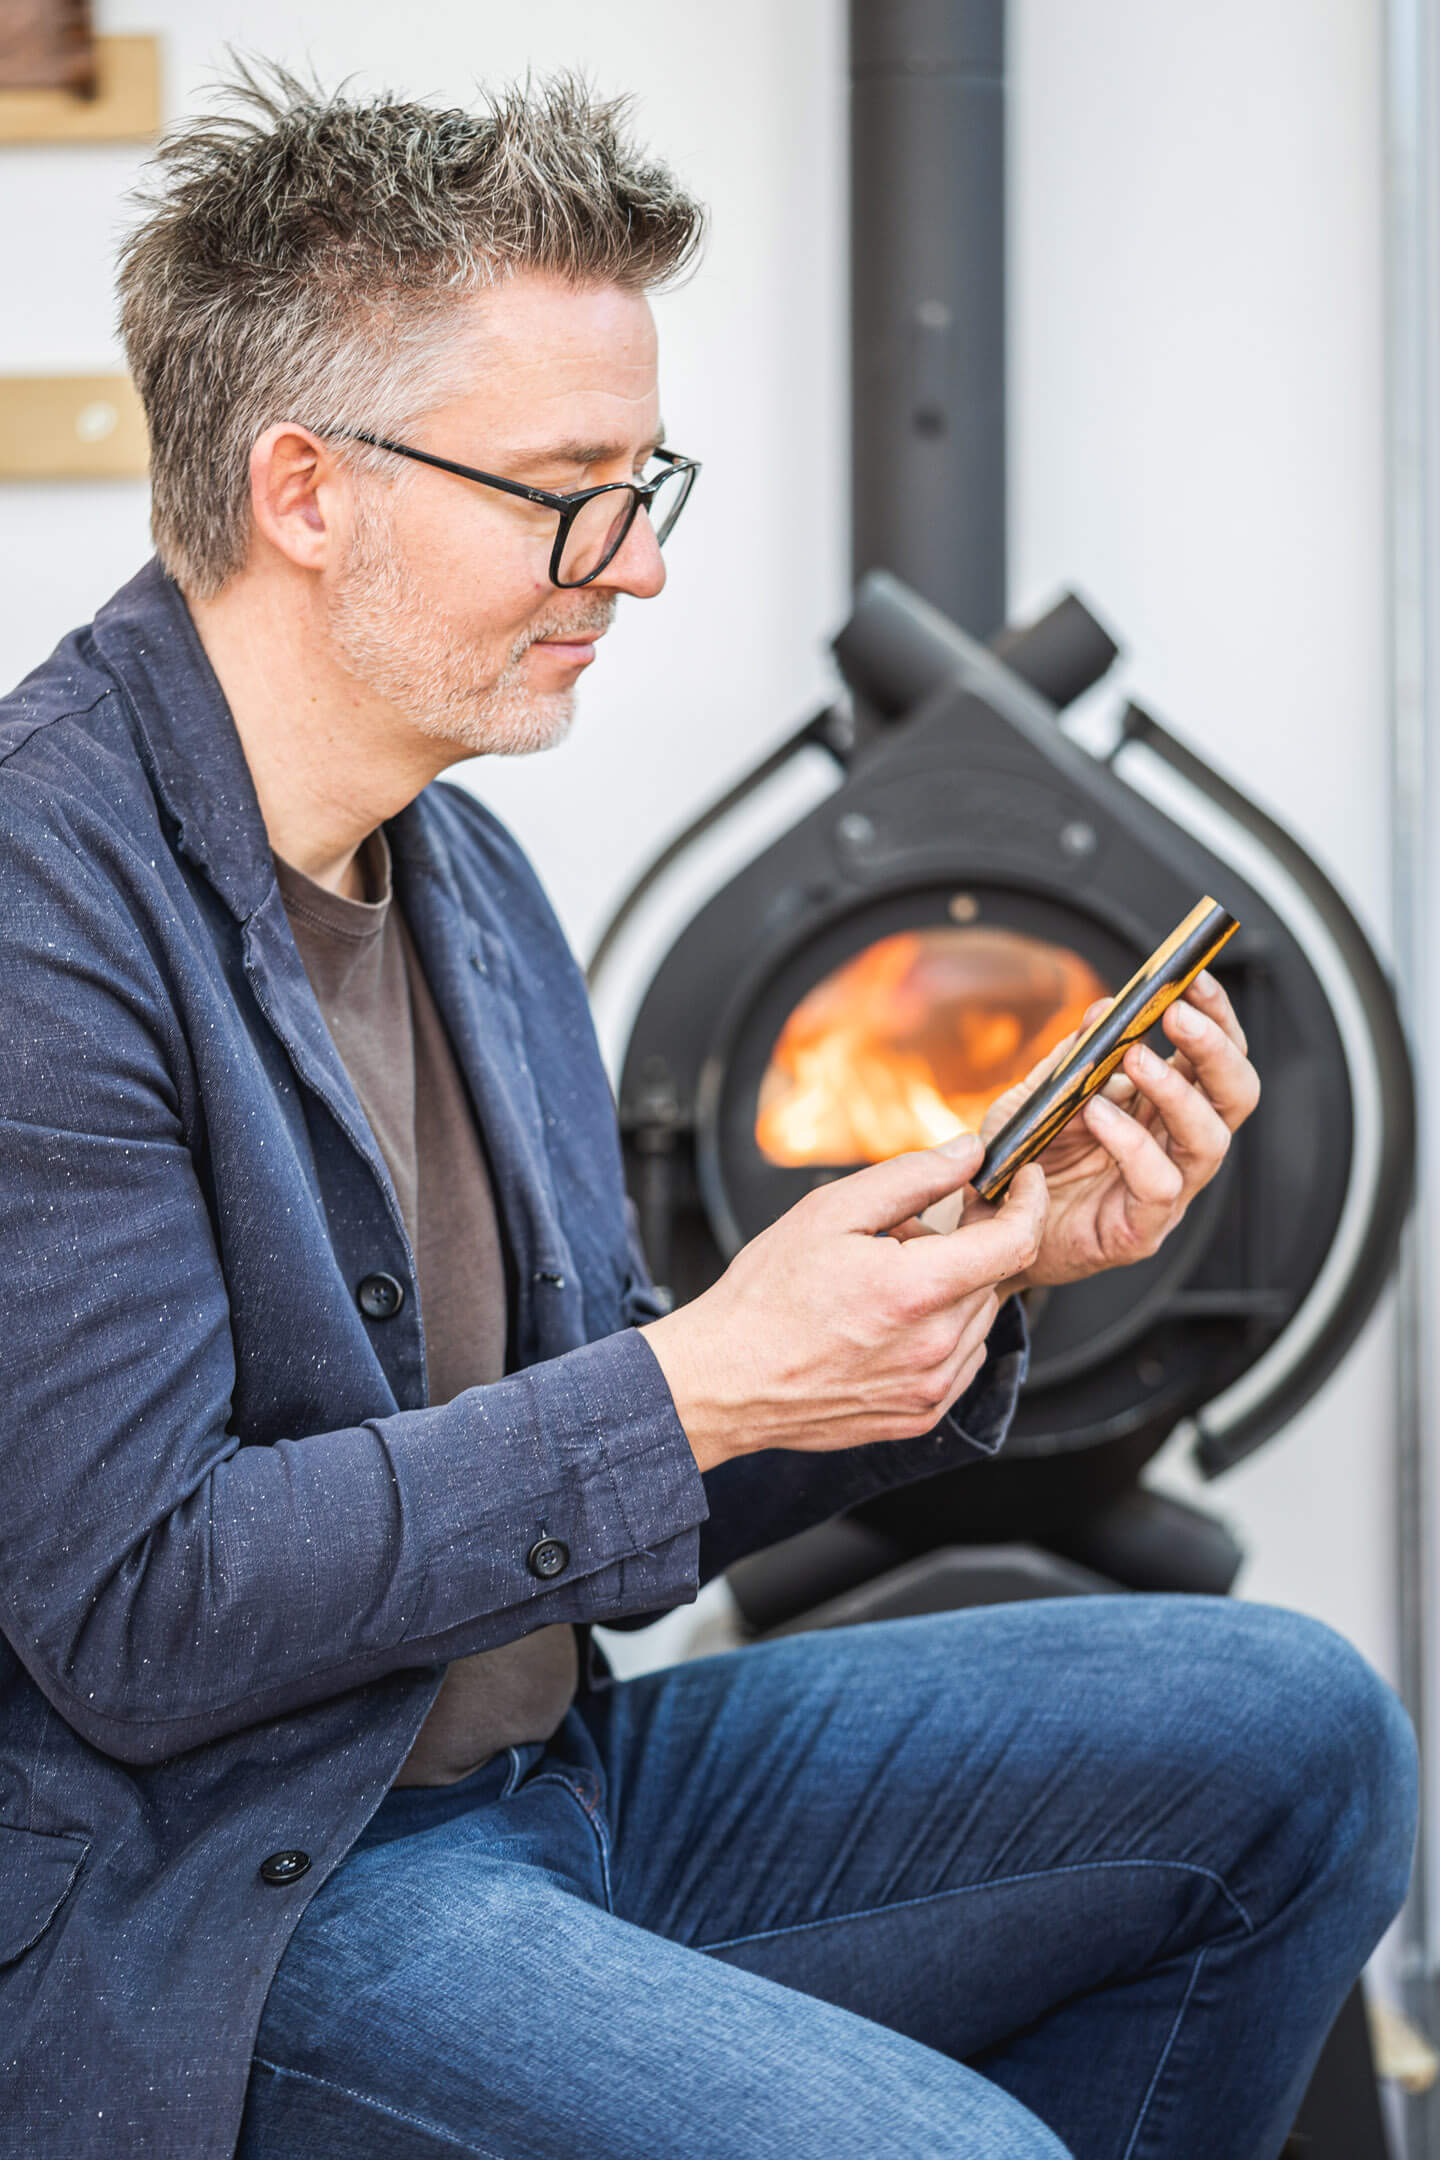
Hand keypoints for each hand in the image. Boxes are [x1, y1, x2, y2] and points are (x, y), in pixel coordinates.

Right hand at [641, 1137, 1047, 1472]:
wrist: (725, 1381)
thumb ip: (911, 1177)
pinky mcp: (920, 1417)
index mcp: (916, 1291)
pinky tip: (888, 1321)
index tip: (1020, 1180)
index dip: (1026, 1201)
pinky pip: (960, 1361)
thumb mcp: (830, 1211)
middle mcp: (935, 1348)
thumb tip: (968, 1152)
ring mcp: (931, 1390)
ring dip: (952, 1289)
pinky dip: (941, 1331)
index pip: (1014, 1242)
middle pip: (992, 1276)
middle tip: (904, 1232)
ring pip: (978, 1318)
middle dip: (965, 1243)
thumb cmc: (765, 1296)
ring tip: (885, 1281)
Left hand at [944, 969, 1258, 1290]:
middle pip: (1236, 1095)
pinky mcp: (1141, 1229)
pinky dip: (1132, 1143)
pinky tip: (1098, 1116)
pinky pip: (1159, 1185)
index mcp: (1165, 1109)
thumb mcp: (1038, 1097)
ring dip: (1176, 1092)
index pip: (1215, 1058)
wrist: (988, 1233)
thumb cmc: (1022, 1163)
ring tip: (1133, 1059)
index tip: (1197, 976)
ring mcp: (1167, 1192)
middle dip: (1215, 1049)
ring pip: (1209, 1140)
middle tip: (1177, 1013)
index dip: (1216, 1016)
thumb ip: (1072, 1058)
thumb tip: (1105, 1008)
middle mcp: (1178, 1147)